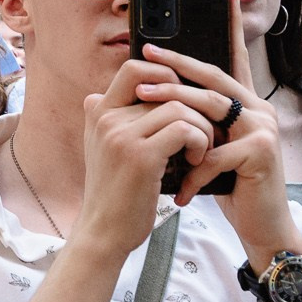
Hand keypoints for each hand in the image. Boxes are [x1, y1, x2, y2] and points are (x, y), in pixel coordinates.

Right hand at [71, 57, 215, 262]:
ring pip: (179, 107)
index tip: (183, 97)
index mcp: (98, 112)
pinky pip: (184, 129)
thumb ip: (115, 121)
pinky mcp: (140, 156)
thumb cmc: (115, 193)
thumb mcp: (104, 149)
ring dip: (201, 127)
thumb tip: (117, 93)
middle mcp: (106, 117)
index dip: (165, 73)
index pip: (134, 69)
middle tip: (203, 129)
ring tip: (201, 150)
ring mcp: (121, 135)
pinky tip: (195, 161)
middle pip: (165, 87)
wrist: (104, 232)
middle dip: (194, 106)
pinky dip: (199, 142)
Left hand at [137, 0, 297, 258]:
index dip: (230, 28)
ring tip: (141, 103)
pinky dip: (192, 172)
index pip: (233, 60)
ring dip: (173, 107)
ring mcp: (262, 128)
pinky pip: (215, 153)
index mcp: (244, 104)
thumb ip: (191, 122)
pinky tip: (179, 192)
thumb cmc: (230, 185)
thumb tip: (147, 94)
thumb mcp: (207, 148)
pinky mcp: (262, 152)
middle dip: (176, 64)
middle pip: (213, 77)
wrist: (262, 226)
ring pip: (211, 107)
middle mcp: (257, 109)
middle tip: (145, 53)